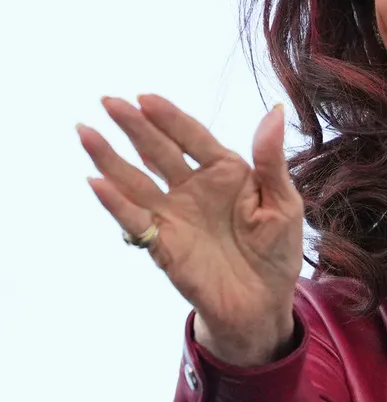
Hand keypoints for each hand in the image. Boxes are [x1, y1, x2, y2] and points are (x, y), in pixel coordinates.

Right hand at [78, 95, 303, 365]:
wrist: (265, 303)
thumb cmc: (277, 251)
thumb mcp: (284, 203)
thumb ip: (271, 161)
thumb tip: (274, 112)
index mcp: (226, 173)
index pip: (193, 137)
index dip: (170, 118)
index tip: (146, 97)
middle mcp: (194, 188)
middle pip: (158, 151)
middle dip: (134, 126)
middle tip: (108, 101)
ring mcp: (175, 215)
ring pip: (137, 180)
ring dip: (110, 158)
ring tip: (87, 132)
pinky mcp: (163, 244)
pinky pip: (136, 220)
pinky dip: (116, 204)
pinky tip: (97, 183)